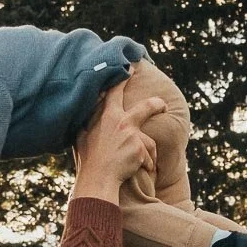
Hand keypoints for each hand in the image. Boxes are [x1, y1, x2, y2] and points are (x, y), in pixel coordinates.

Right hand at [72, 83, 163, 200]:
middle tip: (163, 106)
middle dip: (157, 105)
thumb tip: (84, 117)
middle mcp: (122, 122)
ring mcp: (132, 135)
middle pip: (148, 107)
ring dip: (149, 153)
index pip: (115, 92)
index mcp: (107, 116)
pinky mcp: (140, 149)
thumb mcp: (82, 136)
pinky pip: (149, 158)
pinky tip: (139, 172)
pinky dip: (146, 165)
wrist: (98, 178)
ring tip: (145, 162)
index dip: (123, 78)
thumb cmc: (88, 159)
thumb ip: (88, 124)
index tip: (131, 67)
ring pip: (150, 141)